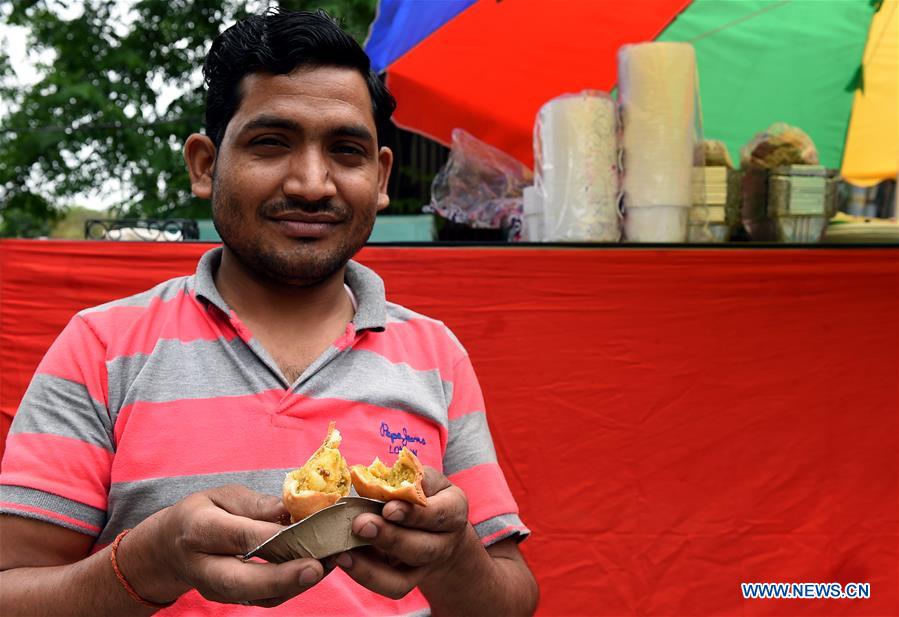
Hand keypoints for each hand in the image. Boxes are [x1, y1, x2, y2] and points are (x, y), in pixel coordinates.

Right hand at [119, 484, 324, 607]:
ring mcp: (216, 590)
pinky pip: (263, 600)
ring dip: (294, 585)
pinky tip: (317, 570)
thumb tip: (289, 509)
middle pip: (241, 581)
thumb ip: (255, 504)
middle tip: (316, 568)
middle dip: (280, 578)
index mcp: (198, 530)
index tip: (305, 532)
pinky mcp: (232, 600)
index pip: (237, 536)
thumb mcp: (223, 496)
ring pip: (256, 597)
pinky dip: (292, 588)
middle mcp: (204, 566)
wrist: (169, 549)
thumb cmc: (203, 514)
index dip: (272, 538)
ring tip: (329, 564)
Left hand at [333, 467, 469, 598]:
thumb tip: (371, 478)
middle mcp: (445, 542)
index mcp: (453, 510)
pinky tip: (344, 559)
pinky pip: (390, 587)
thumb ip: (406, 478)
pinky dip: (365, 576)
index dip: (413, 514)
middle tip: (360, 525)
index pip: (439, 515)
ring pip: (405, 577)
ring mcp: (427, 567)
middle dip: (390, 538)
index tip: (388, 508)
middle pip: (423, 549)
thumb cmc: (426, 493)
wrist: (437, 527)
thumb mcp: (424, 479)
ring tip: (344, 549)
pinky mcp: (409, 581)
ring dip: (371, 565)